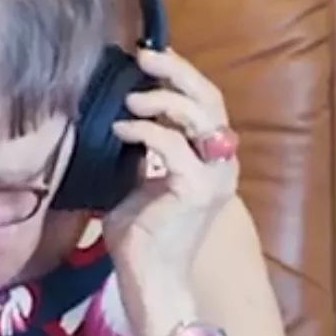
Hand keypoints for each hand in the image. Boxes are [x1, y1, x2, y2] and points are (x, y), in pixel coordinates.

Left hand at [106, 48, 239, 282]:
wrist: (149, 278)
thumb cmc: (140, 237)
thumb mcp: (134, 183)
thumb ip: (136, 153)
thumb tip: (114, 117)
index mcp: (209, 160)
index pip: (203, 103)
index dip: (180, 76)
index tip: (148, 57)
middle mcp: (220, 164)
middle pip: (209, 99)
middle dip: (177, 71)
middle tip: (143, 56)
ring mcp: (214, 176)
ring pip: (199, 115)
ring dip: (162, 99)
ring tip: (129, 96)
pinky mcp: (198, 189)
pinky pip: (173, 146)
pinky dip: (146, 132)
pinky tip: (120, 130)